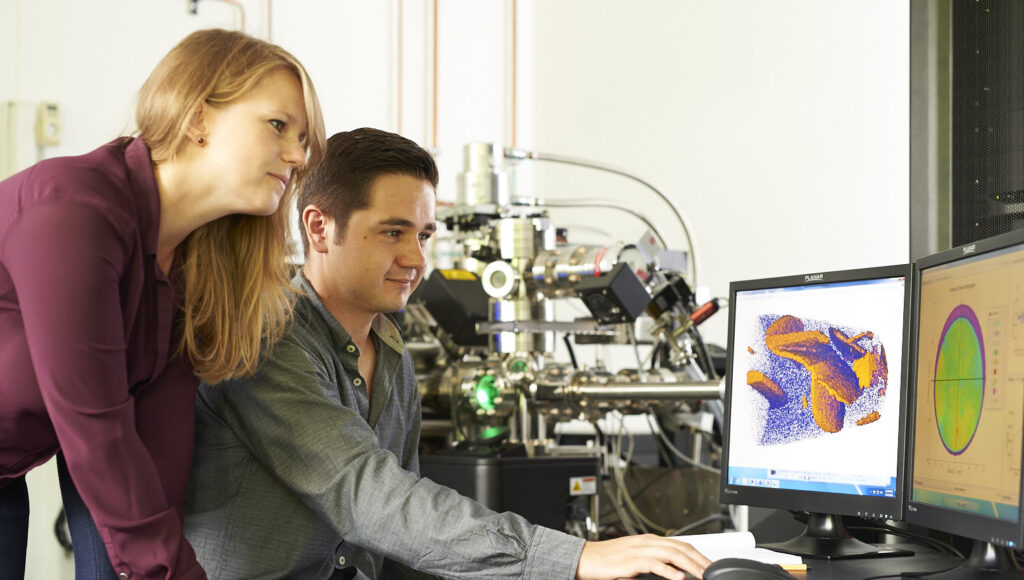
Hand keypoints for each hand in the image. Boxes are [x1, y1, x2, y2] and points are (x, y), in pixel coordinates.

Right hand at [576, 534, 710, 579]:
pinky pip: (654, 564)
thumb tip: (673, 570)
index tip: (709, 566)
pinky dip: (668, 571)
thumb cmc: (608, 559)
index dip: (698, 554)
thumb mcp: (635, 557)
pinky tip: (679, 578)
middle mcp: (647, 542)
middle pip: (680, 547)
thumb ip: (654, 560)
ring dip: (690, 565)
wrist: (586, 558)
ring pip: (672, 554)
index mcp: (649, 540)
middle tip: (713, 571)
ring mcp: (639, 550)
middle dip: (699, 560)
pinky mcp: (631, 561)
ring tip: (703, 575)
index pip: (680, 544)